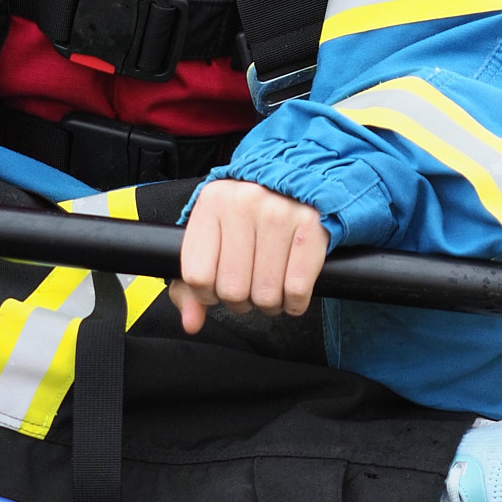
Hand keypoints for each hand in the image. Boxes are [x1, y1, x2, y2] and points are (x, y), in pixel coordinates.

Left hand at [170, 179, 327, 334]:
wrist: (298, 178)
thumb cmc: (249, 214)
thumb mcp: (214, 235)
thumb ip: (190, 284)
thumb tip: (192, 323)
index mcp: (212, 202)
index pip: (197, 275)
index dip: (208, 293)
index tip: (219, 285)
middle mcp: (244, 203)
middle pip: (232, 290)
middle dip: (242, 301)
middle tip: (250, 287)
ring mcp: (279, 212)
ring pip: (266, 295)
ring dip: (270, 304)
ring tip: (271, 286)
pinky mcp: (311, 225)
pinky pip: (298, 289)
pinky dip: (295, 302)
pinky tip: (292, 290)